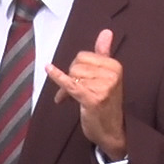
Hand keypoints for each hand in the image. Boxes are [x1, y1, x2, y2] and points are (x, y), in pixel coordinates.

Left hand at [46, 28, 126, 160]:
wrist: (113, 131)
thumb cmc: (106, 104)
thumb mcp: (107, 77)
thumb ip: (104, 53)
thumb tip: (106, 32)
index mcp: (115, 66)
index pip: (84, 56)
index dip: (76, 68)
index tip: (78, 81)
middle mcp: (111, 74)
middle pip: (76, 65)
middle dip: (70, 77)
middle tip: (72, 92)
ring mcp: (103, 86)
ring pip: (72, 75)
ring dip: (66, 88)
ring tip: (71, 99)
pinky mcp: (92, 98)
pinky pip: (69, 83)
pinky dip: (57, 76)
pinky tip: (48, 69)